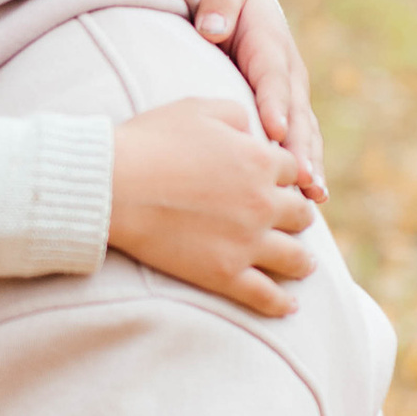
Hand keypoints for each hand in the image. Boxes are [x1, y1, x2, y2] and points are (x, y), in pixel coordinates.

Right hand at [108, 100, 317, 318]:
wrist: (112, 186)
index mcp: (260, 161)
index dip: (286, 176)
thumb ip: (237, 114)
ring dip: (303, 261)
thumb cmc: (149, 142)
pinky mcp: (224, 274)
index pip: (293, 171)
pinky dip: (282, 304)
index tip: (280, 185)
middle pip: (301, 215)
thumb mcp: (198, 108)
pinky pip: (266, 296)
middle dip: (298, 217)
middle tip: (294, 224)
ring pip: (295, 258)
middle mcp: (262, 203)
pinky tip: (290, 307)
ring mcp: (246, 242)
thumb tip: (254, 129)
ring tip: (304, 265)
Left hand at [193, 0, 325, 194]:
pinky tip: (313, 199)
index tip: (275, 131)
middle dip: (300, 149)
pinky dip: (309, 168)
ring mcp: (294, 96)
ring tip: (315, 196)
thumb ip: (218, 7)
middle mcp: (290, 76)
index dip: (275, 105)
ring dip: (312, 165)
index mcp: (271, 49)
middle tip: (303, 180)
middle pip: (297, 116)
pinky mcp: (292, 112)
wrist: (247, 2)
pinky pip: (304, 142)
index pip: (273, 79)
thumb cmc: (229, 2)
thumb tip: (211, 28)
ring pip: (307, 134)